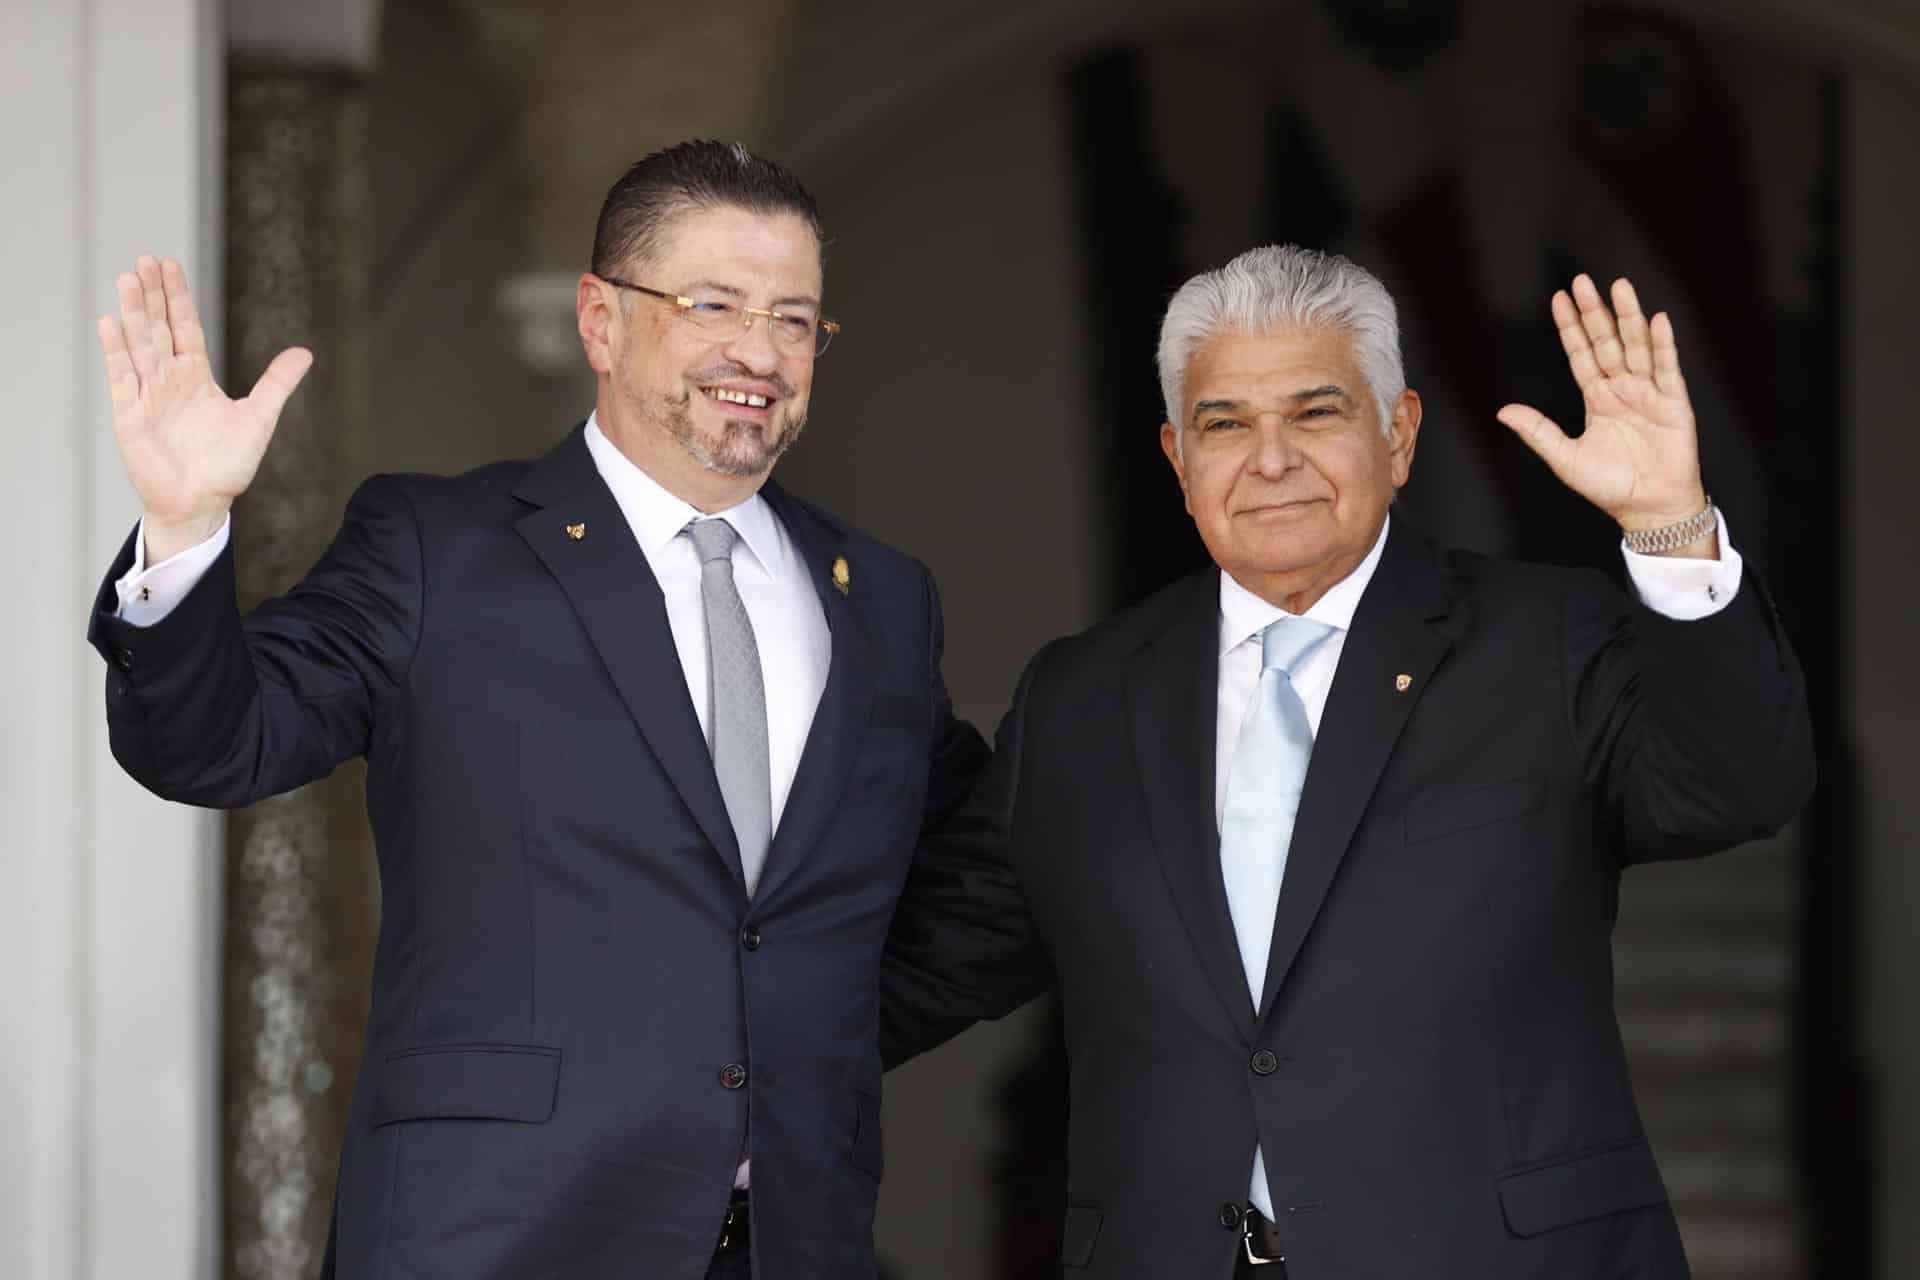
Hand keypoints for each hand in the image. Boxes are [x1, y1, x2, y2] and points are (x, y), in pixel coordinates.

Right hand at [98, 256, 312, 561]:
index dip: (178, 298)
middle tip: (145, 259)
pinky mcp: (130, 415)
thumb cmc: (226, 466)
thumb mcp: (258, 418)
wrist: (202, 502)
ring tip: (128, 278)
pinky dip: (116, 351)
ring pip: (139, 344)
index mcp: (196, 377)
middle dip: (152, 295)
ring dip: (133, 312)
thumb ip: (277, 383)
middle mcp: (169, 380)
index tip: (168, 265)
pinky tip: (110, 323)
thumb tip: (304, 352)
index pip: (185, 328)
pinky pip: (122, 377)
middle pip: (159, 327)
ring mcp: (147, 395)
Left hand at [1496, 275, 1711, 547]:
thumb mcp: (1565, 457)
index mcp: (1597, 399)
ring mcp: (1649, 392)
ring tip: (1619, 287)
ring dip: (1628, 317)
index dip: (1571, 328)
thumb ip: (1538, 431)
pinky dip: (1663, 344)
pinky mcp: (1674, 403)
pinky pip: (1668, 368)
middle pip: (1607, 342)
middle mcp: (1623, 389)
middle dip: (1595, 312)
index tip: (1559, 299)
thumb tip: (1503, 411)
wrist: (1648, 509)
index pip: (1581, 355)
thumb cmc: (1609, 486)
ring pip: (1636, 346)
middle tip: (1583, 281)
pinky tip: (1657, 320)